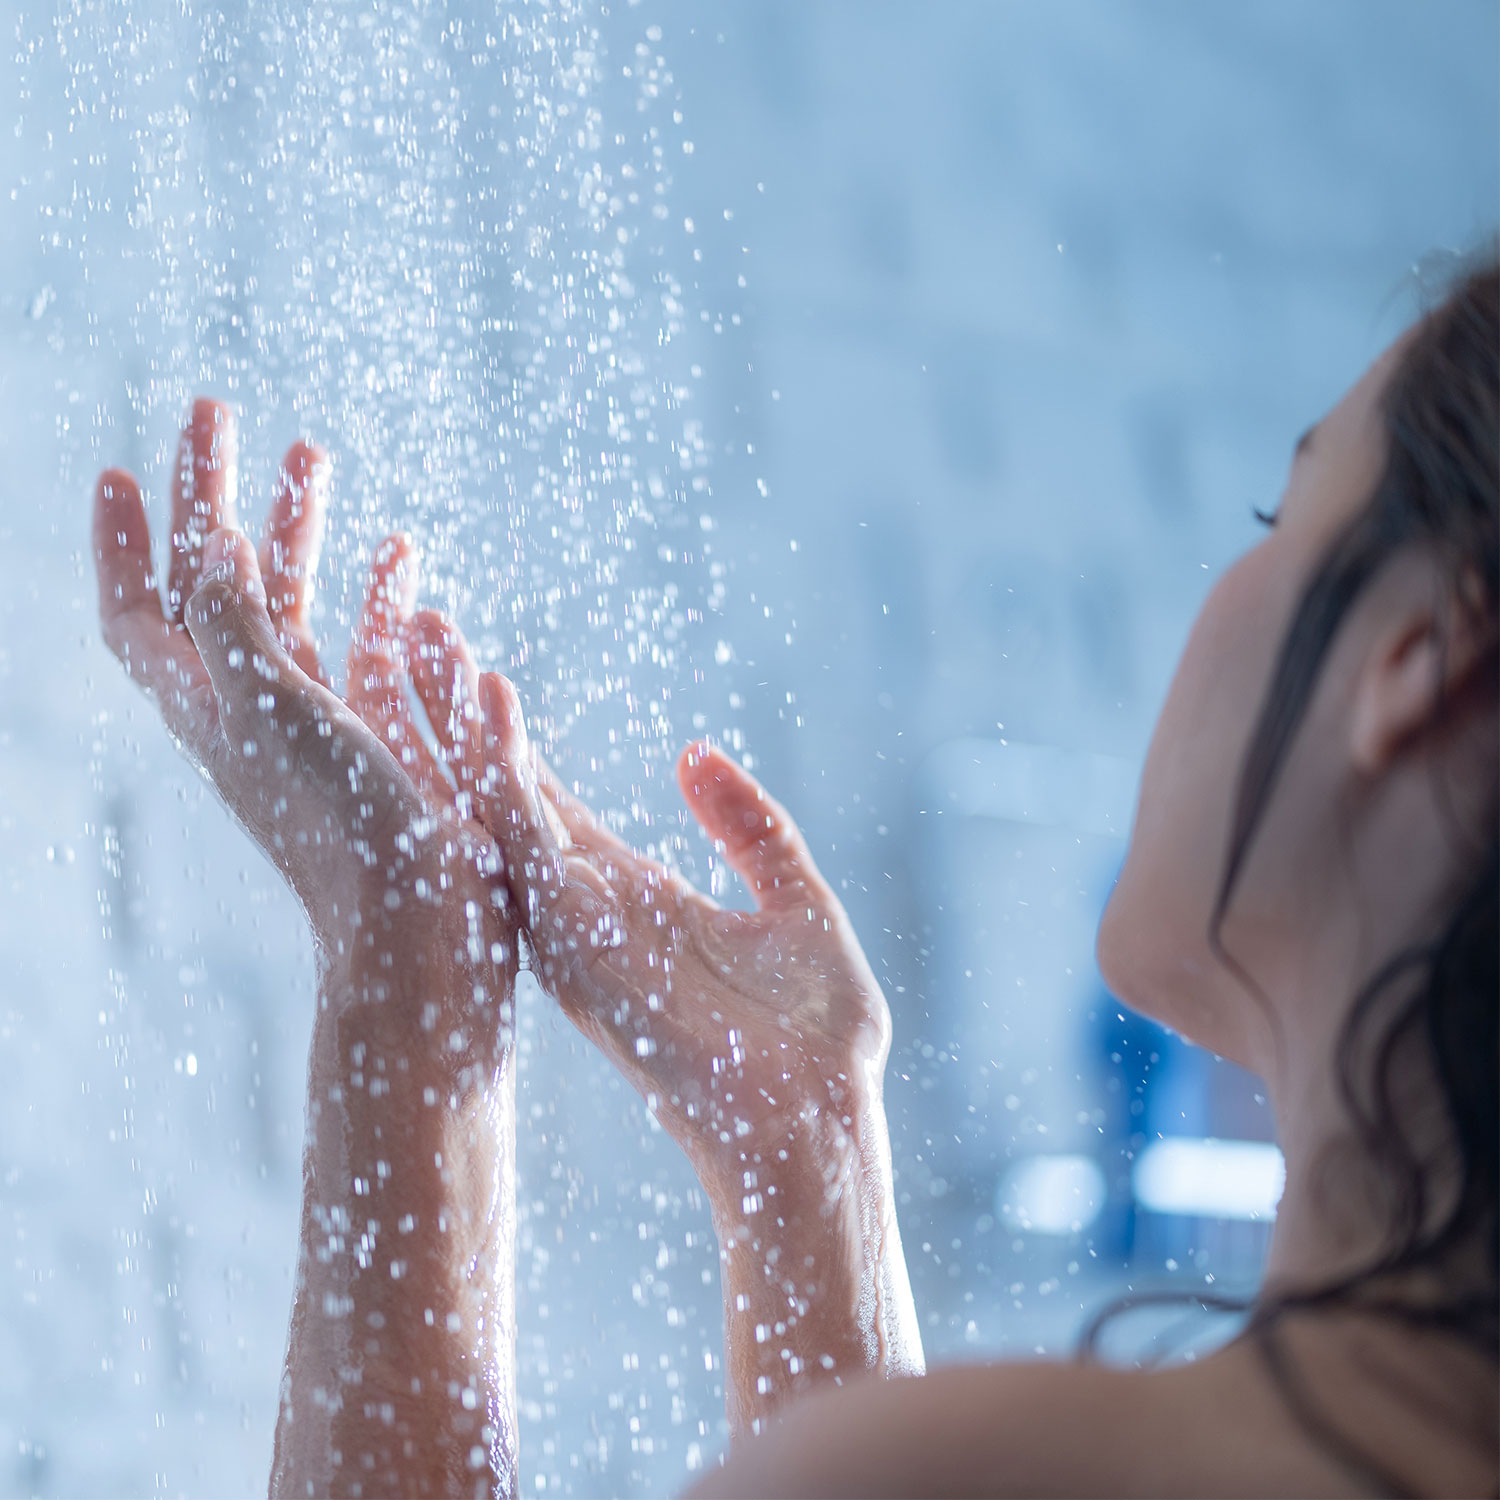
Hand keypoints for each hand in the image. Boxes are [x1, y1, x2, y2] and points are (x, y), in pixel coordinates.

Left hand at [92, 398, 517, 1043]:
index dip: (123, 543)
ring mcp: (314, 722)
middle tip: (218, 414)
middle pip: (214, 584)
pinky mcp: (376, 735)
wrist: (420, 922)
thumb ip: (236, 620)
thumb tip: (211, 545)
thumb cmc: (341, 823)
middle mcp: (251, 709)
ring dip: (294, 528)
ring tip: (313, 454)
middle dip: (212, 497)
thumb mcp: (272, 708)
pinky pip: (364, 641)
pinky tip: (402, 554)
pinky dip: (374, 591)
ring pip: (290, 602)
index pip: (140, 610)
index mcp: (209, 706)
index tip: (124, 470)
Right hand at [404, 648, 889, 1189]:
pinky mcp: (582, 944)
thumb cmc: (814, 1038)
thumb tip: (693, 753)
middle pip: (499, 793)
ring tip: (420, 633)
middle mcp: (585, 910)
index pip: (545, 801)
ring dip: (456, 723)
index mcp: (628, 899)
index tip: (469, 670)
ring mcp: (576, 927)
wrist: (817, 1124)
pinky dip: (505, 770)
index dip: (505, 738)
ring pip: (495, 806)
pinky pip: (529, 843)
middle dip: (452, 714)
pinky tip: (488, 700)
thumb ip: (749, 827)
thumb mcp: (795, 902)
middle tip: (413, 627)